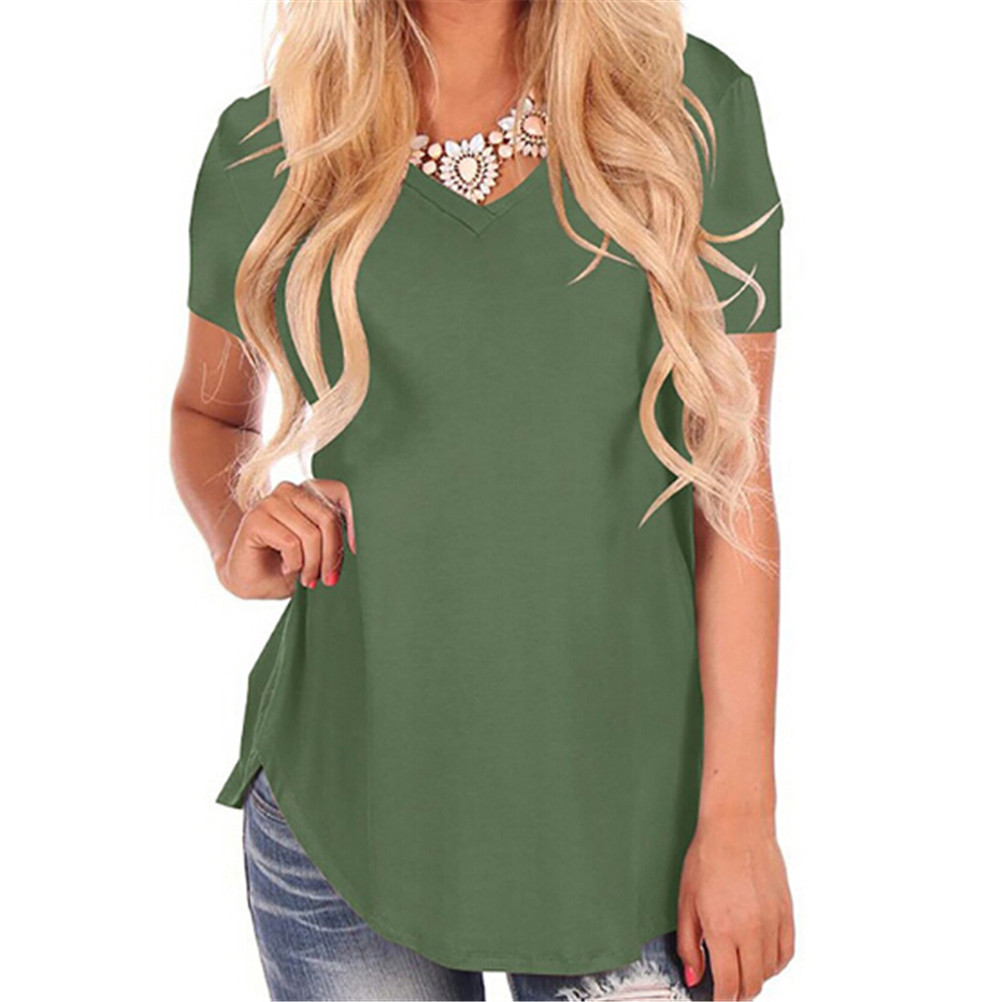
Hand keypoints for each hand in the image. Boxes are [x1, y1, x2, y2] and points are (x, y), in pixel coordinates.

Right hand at [216, 479, 356, 598]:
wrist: (251, 582)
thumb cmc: (288, 566)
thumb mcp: (321, 550)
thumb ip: (337, 536)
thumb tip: (368, 538)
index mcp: (310, 492)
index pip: (343, 493)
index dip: (355, 520)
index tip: (356, 550)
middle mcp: (291, 491)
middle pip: (328, 518)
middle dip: (331, 555)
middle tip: (327, 579)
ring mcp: (271, 501)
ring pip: (311, 534)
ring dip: (312, 564)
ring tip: (306, 578)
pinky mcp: (256, 518)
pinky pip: (291, 543)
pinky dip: (293, 564)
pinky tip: (286, 568)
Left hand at [676, 815, 793, 999]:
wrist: (737, 826)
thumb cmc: (708, 856)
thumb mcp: (686, 901)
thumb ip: (688, 944)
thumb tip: (694, 976)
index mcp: (722, 929)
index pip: (728, 986)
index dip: (721, 1000)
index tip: (715, 999)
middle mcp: (751, 931)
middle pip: (751, 985)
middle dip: (736, 993)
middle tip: (724, 986)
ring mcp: (772, 923)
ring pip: (770, 973)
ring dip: (754, 978)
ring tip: (739, 967)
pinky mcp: (787, 913)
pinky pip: (786, 954)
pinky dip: (774, 963)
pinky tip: (760, 956)